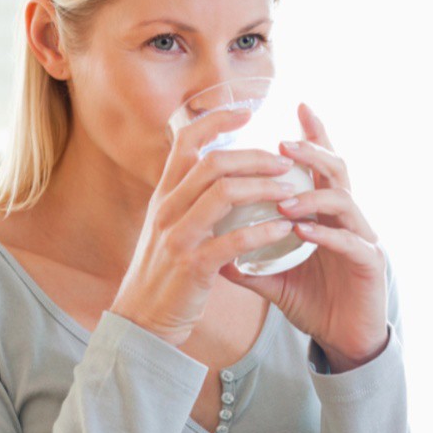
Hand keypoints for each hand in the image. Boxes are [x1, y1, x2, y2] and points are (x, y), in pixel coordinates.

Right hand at [109, 107, 299, 346]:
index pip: (184, 142)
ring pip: (223, 194)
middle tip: (285, 160)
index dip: (214, 122)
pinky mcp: (192, 266)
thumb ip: (186, 200)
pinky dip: (263, 231)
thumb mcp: (166, 228)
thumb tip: (213, 174)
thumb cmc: (163, 273)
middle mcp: (166, 209)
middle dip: (254, 156)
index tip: (245, 112)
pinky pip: (233, 240)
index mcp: (163, 196)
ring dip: (263, 187)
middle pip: (212, 163)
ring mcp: (177, 237)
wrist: (141, 320)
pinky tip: (284, 228)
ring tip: (292, 190)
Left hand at [219, 102, 388, 372]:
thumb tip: (208, 249)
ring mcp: (363, 238)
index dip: (314, 135)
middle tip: (282, 143)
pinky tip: (301, 230)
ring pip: (344, 201)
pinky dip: (324, 233)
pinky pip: (349, 241)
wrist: (343, 342)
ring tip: (282, 198)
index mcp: (327, 214)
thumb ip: (246, 262)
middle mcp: (349, 219)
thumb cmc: (313, 303)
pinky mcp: (371, 264)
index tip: (297, 105)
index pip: (321, 166)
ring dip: (311, 195)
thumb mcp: (273, 279)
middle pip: (337, 170)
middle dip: (311, 152)